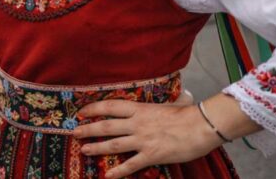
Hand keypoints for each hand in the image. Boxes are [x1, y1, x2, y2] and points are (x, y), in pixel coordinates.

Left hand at [72, 100, 219, 177]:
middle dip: (88, 130)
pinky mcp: (152, 155)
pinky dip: (118, 171)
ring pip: (113, 144)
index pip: (109, 106)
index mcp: (139, 109)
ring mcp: (143, 140)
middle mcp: (137, 123)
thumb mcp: (165, 105)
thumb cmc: (186, 114)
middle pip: (106, 126)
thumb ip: (153, 107)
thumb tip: (158, 103)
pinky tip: (108, 176)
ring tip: (83, 150)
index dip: (93, 109)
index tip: (81, 112)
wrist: (201, 126)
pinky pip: (131, 165)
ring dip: (96, 147)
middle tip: (74, 133)